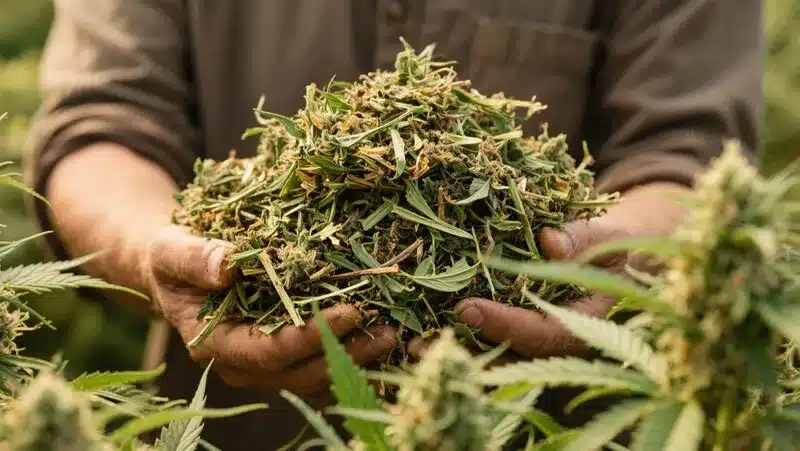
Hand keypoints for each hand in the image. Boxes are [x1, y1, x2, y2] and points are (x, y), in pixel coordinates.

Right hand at [141, 224, 397, 395]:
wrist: (178, 272)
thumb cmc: (173, 258)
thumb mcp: (172, 249)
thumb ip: (194, 258)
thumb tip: (229, 264)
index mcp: (214, 344)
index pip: (269, 352)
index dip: (310, 336)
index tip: (350, 312)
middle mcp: (242, 365)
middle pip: (300, 373)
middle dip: (345, 354)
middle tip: (388, 330)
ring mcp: (264, 366)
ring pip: (315, 377)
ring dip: (356, 362)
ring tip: (394, 335)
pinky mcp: (283, 357)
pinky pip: (320, 369)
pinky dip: (353, 360)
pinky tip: (383, 341)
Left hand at [410, 182, 689, 361]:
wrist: (620, 263)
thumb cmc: (615, 248)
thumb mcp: (609, 237)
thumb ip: (583, 238)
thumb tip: (548, 241)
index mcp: (584, 326)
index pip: (541, 333)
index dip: (504, 324)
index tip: (468, 310)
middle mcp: (557, 344)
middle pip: (509, 356)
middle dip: (466, 349)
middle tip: (421, 341)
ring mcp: (538, 343)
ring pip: (494, 356)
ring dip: (454, 350)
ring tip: (410, 343)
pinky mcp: (522, 334)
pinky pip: (490, 342)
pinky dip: (459, 337)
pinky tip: (421, 329)